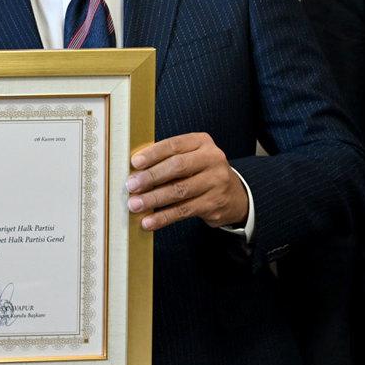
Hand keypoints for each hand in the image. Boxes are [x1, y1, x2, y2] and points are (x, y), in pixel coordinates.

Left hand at [126, 132, 247, 230]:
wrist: (233, 195)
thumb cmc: (199, 172)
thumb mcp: (189, 157)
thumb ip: (167, 158)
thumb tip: (134, 170)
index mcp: (202, 142)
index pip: (174, 145)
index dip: (153, 154)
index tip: (134, 163)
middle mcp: (212, 159)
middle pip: (178, 167)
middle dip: (151, 177)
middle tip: (131, 185)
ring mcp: (216, 182)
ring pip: (180, 191)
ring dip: (154, 199)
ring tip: (135, 205)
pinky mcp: (214, 204)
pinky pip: (184, 211)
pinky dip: (164, 217)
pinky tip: (149, 221)